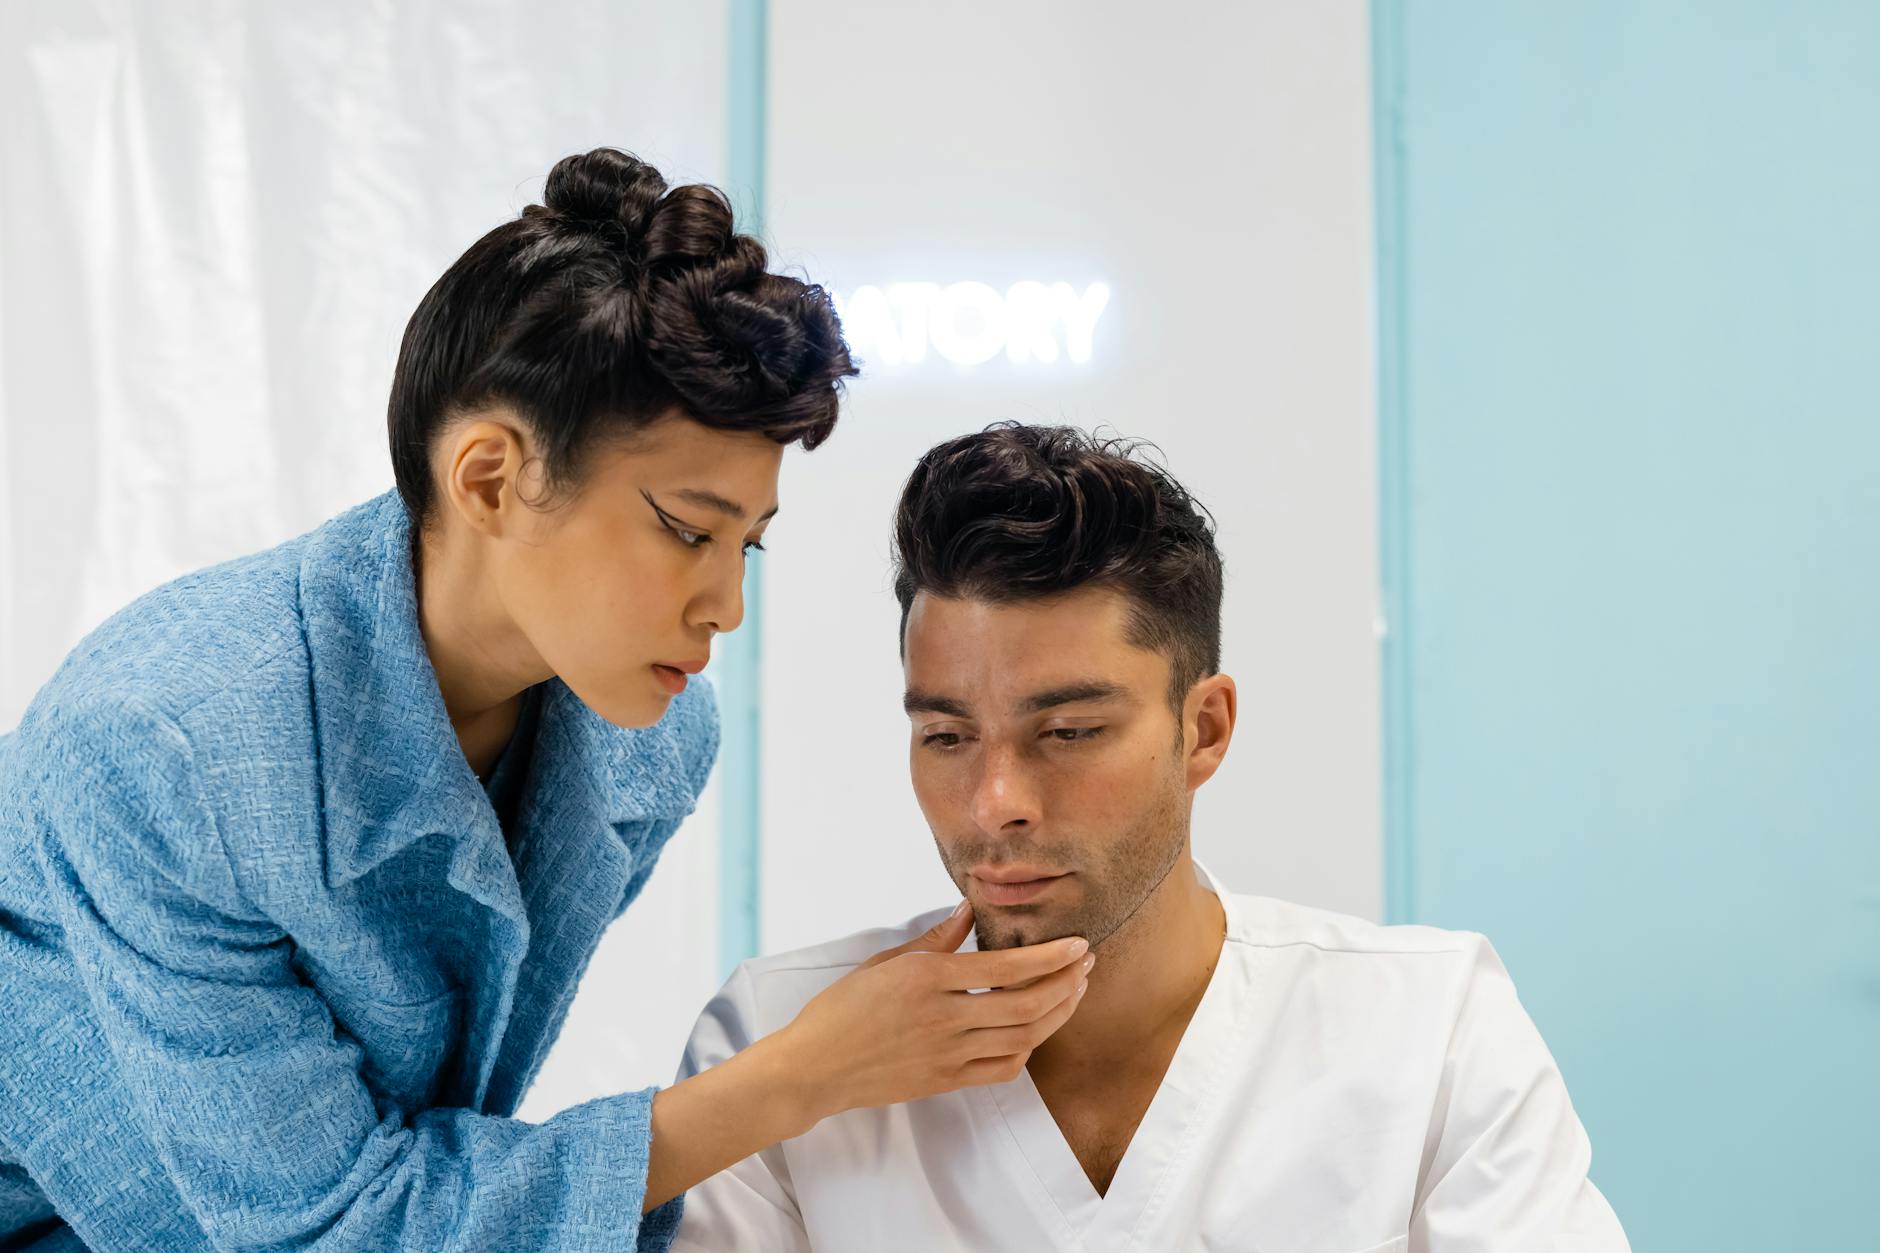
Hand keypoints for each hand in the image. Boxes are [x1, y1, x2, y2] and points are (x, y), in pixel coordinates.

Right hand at [772, 902, 1093, 1128]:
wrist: (816, 1066)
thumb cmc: (844, 1007)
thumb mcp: (887, 960)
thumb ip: (937, 937)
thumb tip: (971, 908)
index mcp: (929, 978)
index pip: (1007, 966)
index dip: (1051, 956)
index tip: (1078, 944)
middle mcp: (944, 1017)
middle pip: (1027, 1003)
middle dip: (1066, 983)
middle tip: (1086, 965)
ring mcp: (947, 1054)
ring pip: (1023, 1037)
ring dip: (1057, 1014)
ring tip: (1072, 992)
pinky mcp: (946, 1080)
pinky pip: (1002, 1069)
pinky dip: (1027, 1050)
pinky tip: (1035, 1031)